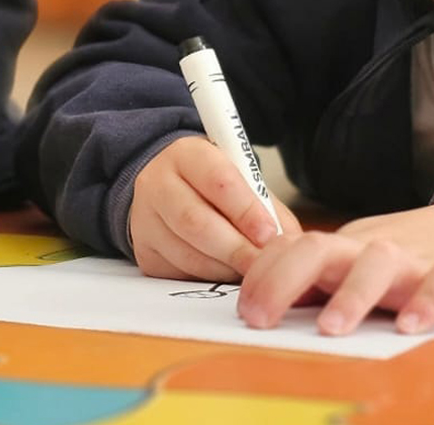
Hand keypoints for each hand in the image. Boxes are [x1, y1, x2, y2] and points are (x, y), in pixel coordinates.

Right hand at [128, 136, 300, 281]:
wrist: (164, 188)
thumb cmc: (210, 184)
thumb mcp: (238, 178)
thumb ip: (264, 206)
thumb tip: (290, 242)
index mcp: (186, 154)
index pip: (218, 181)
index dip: (246, 210)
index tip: (270, 234)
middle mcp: (158, 183)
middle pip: (197, 222)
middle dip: (237, 248)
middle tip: (265, 265)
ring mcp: (145, 219)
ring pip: (188, 253)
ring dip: (226, 268)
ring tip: (250, 271)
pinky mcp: (144, 251)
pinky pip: (180, 273)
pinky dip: (209, 278)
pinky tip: (224, 272)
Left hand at [236, 196, 433, 334]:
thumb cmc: (409, 263)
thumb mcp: (356, 269)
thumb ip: (316, 286)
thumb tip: (262, 309)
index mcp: (341, 249)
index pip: (290, 249)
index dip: (262, 275)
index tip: (244, 311)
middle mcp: (370, 249)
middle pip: (319, 249)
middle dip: (283, 280)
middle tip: (261, 318)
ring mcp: (413, 261)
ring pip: (377, 264)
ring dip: (351, 295)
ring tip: (330, 328)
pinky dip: (427, 301)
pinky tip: (410, 325)